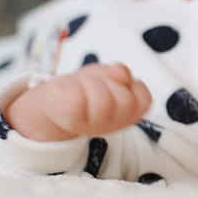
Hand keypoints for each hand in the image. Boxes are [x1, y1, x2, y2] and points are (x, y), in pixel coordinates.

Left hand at [5, 63, 151, 140]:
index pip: (143, 99)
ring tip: (82, 86)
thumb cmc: (84, 89)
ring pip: (103, 96)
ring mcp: (90, 123)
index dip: (130, 86)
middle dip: (109, 83)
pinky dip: (74, 85)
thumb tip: (121, 74)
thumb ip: (119, 74)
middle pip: (124, 99)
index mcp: (126, 115)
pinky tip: (71, 90)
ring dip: (91, 82)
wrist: (53, 102)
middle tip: (96, 85)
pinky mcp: (68, 115)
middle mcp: (111, 123)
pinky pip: (77, 95)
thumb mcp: (107, 77)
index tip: (117, 84)